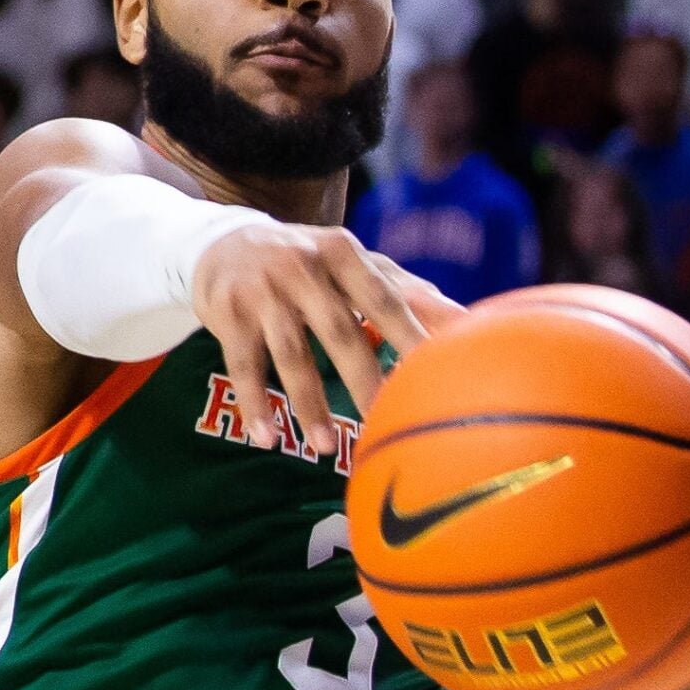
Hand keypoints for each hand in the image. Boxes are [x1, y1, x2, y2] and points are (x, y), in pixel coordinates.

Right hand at [189, 226, 464, 456]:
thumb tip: (466, 320)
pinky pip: (244, 366)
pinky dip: (256, 405)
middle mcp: (303, 267)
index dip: (408, 334)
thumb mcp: (350, 262)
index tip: (432, 372)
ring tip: (327, 448)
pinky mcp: (228, 313)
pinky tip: (267, 439)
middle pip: (339, 331)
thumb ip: (402, 289)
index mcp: (342, 252)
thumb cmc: (306, 261)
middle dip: (364, 379)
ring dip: (308, 404)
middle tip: (384, 419)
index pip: (382, 298)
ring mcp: (262, 291)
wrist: (222, 242)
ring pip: (291, 355)